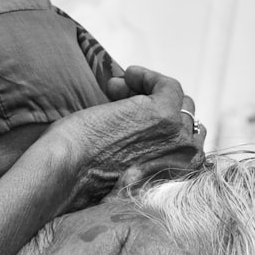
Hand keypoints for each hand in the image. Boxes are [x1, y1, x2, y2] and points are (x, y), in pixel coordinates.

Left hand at [49, 65, 206, 208]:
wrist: (69, 172)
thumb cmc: (85, 176)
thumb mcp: (128, 172)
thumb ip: (147, 158)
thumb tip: (146, 133)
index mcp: (178, 179)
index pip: (185, 143)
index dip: (160, 126)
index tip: (132, 117)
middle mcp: (186, 161)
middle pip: (185, 121)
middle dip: (156, 107)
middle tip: (123, 98)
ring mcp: (178, 137)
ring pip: (179, 102)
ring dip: (149, 91)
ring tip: (118, 89)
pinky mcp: (164, 115)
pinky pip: (168, 86)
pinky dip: (147, 76)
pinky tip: (126, 76)